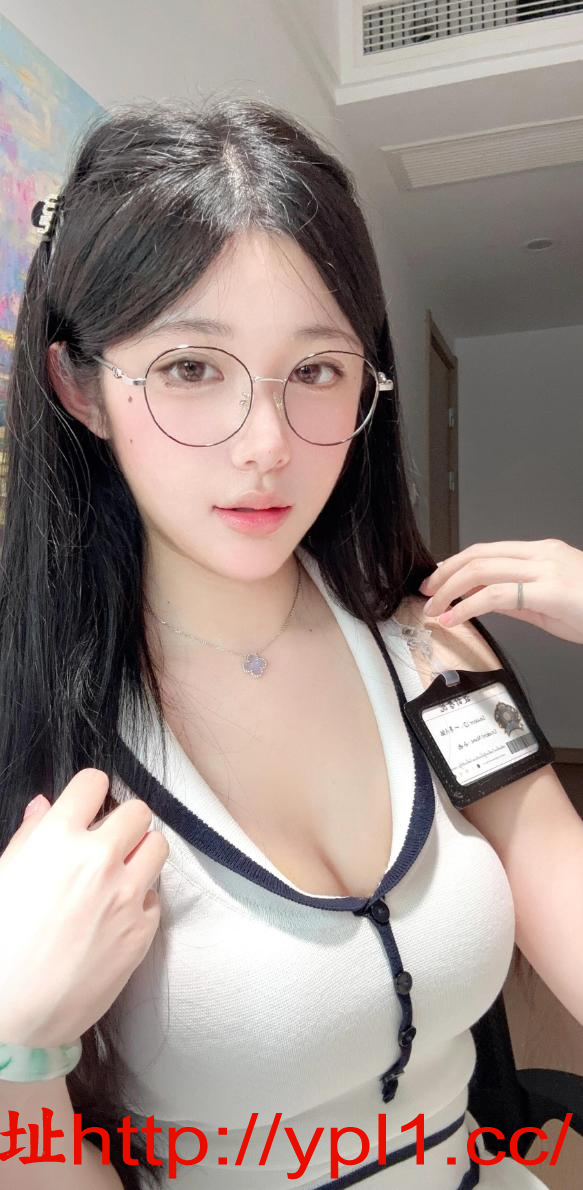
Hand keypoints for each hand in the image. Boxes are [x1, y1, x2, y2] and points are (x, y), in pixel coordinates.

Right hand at [0, 768, 168, 1047]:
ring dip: (140, 851)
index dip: (89, 791)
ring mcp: (126, 895)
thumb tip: (45, 806)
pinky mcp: (143, 931)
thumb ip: (28, 837)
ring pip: (158, 845)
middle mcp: (98, 860)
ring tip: (120, 871)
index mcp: (56, 839)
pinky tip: (116, 914)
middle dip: (121, 821)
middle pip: (137, 811)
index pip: (93, 782)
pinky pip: (157, 896)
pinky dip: (141, 899)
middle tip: (106, 840)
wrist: (11, 1019)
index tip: (87, 803)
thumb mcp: (0, 879)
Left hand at [418, 538, 582, 644]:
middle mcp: (541, 554)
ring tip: (434, 609)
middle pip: (477, 555)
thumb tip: (484, 601)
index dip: (455, 564)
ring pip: (481, 569)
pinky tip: (453, 618)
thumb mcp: (550, 604)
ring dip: (449, 590)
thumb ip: (517, 599)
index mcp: (542, 553)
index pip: (487, 550)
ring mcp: (545, 569)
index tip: (436, 581)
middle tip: (426, 594)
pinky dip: (467, 606)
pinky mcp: (549, 591)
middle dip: (444, 574)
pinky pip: (497, 594)